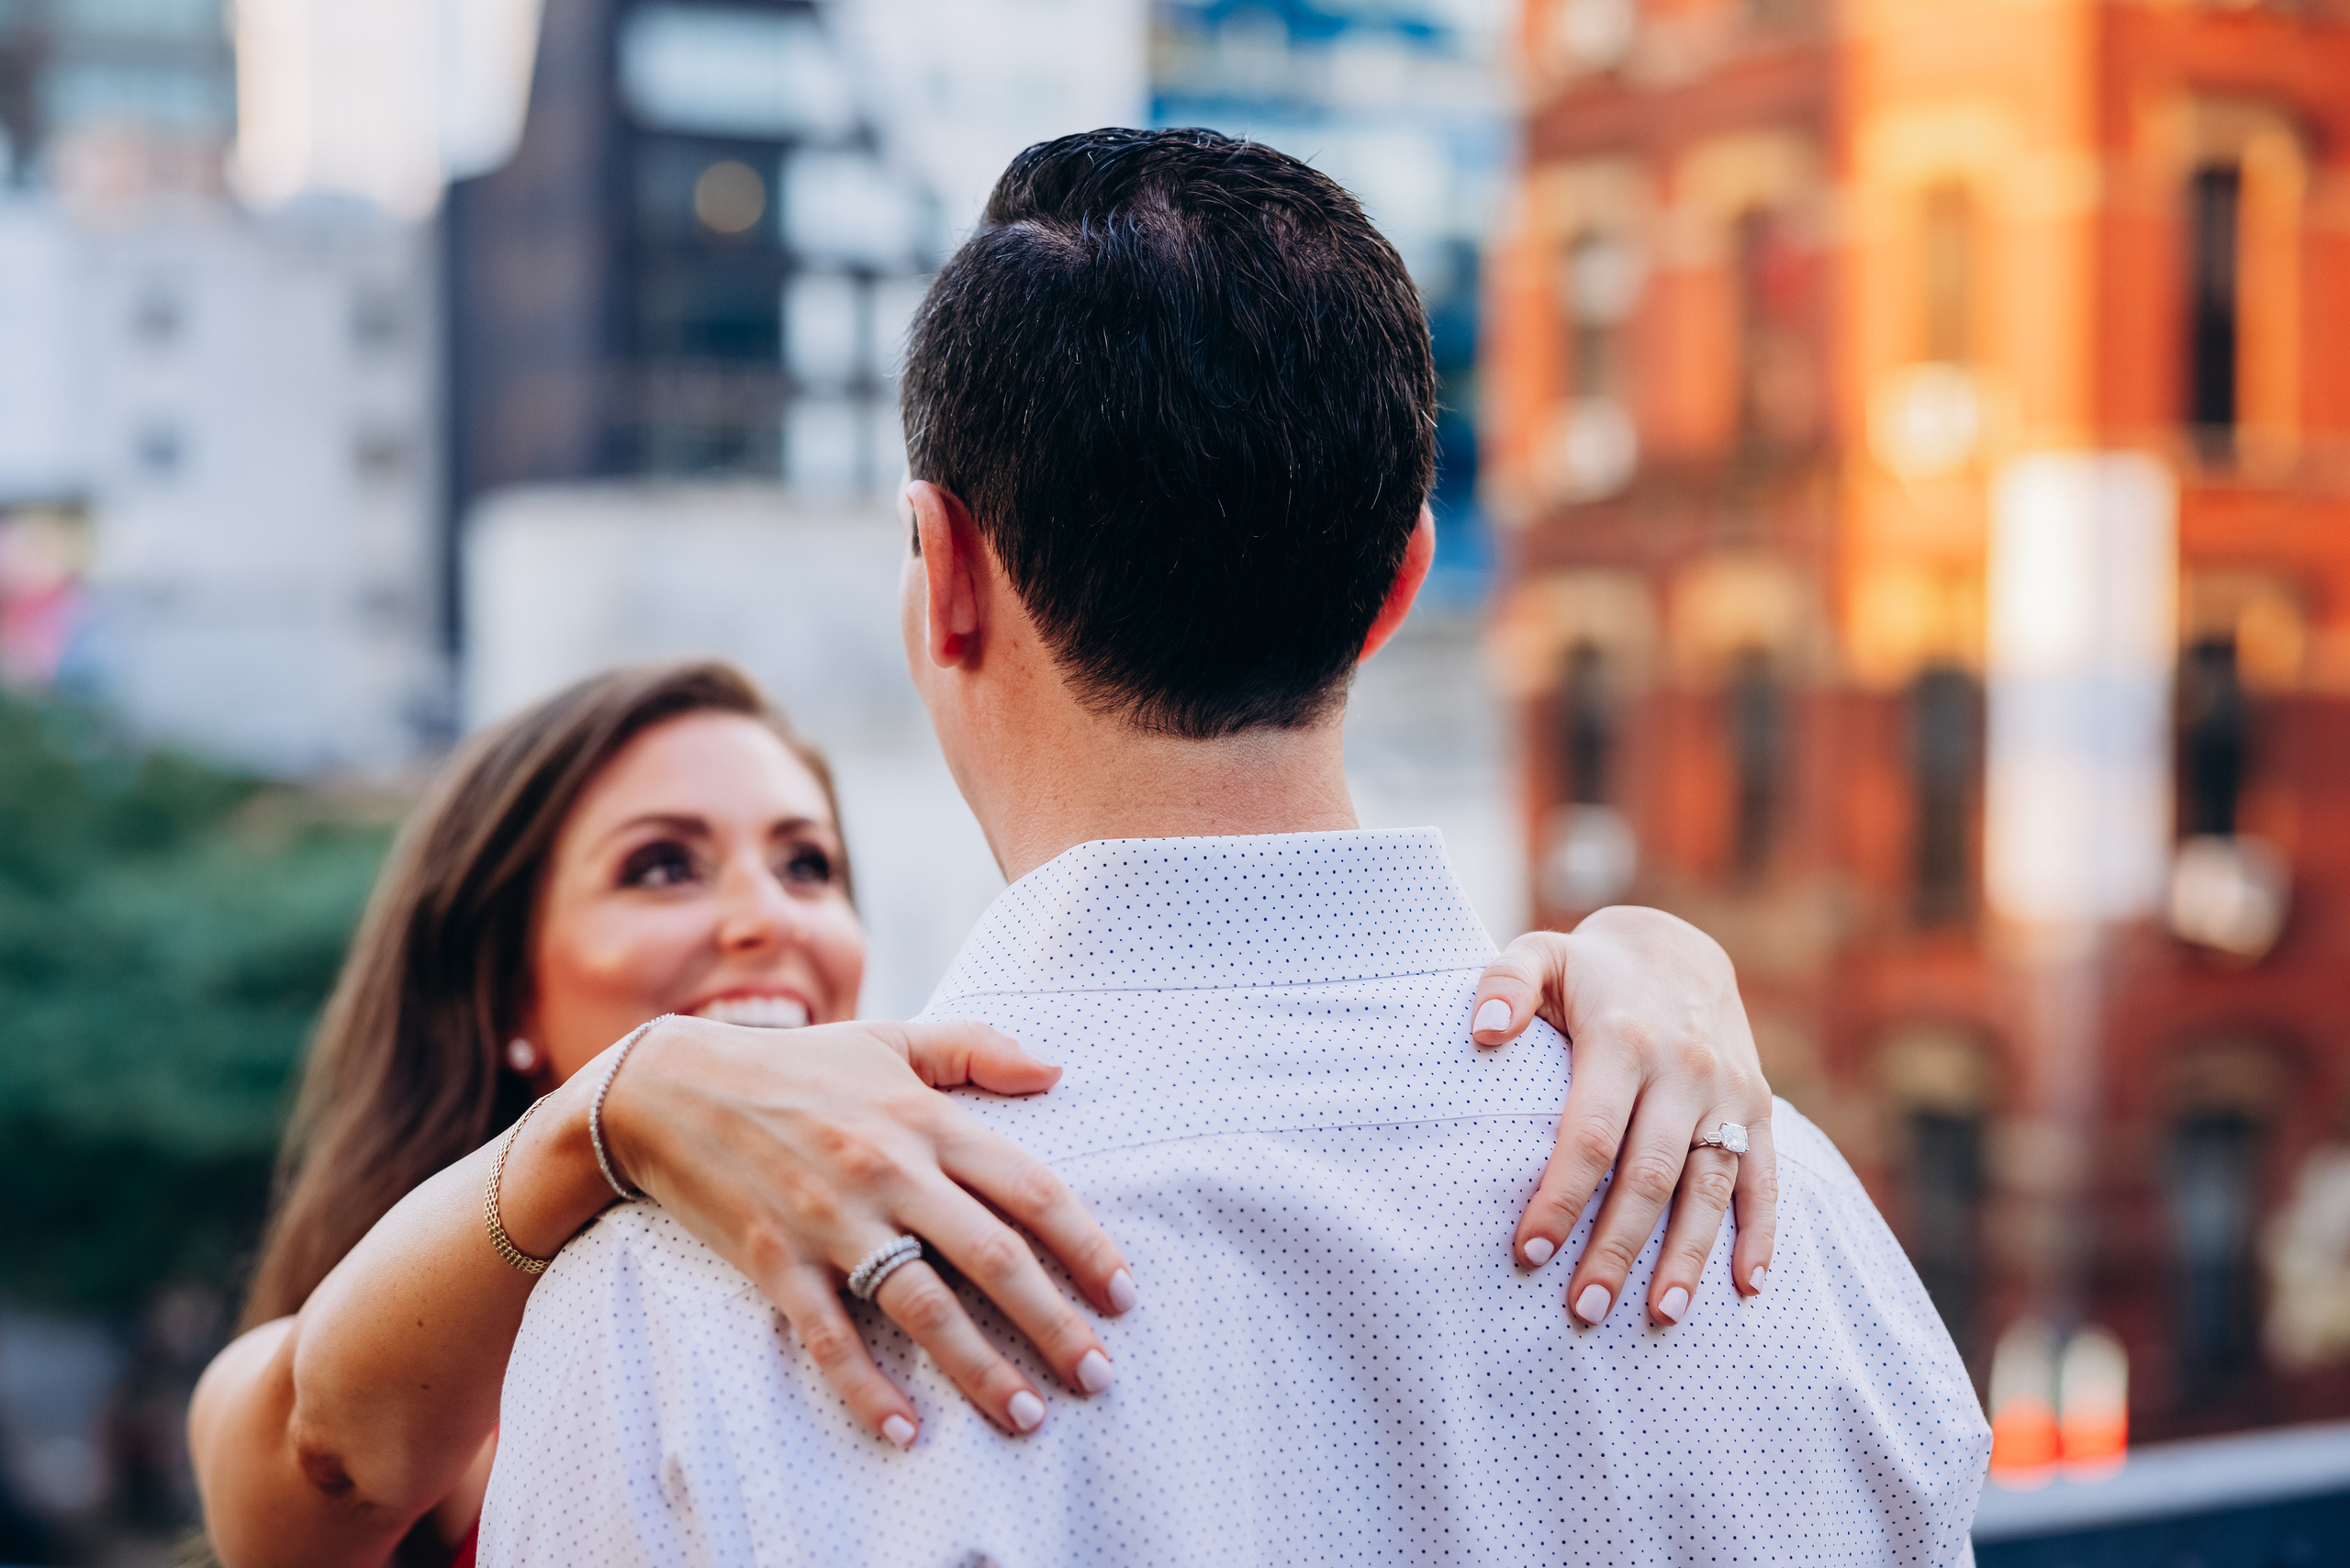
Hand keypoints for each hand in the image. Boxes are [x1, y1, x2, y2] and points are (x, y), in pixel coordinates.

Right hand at [599, 1015, 1132, 1444]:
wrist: (670, 1087)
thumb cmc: (795, 1066)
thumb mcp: (889, 1040)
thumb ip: (977, 1049)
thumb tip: (1057, 1070)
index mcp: (924, 1118)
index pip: (1029, 1189)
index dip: (1085, 1245)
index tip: (1123, 1295)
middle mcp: (887, 1169)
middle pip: (991, 1256)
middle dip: (1053, 1324)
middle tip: (1096, 1377)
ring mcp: (829, 1219)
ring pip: (920, 1305)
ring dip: (978, 1369)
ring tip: (1024, 1416)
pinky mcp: (773, 1259)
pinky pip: (829, 1336)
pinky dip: (865, 1389)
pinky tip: (906, 1433)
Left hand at [1469, 907, 1774, 1325]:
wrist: (1679, 949)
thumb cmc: (1591, 970)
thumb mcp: (1542, 953)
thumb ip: (1506, 984)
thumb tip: (1484, 1032)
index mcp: (1624, 1040)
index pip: (1591, 1134)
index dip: (1562, 1196)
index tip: (1528, 1250)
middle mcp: (1684, 1070)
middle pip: (1650, 1175)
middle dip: (1617, 1247)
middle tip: (1584, 1308)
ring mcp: (1728, 1092)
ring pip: (1711, 1187)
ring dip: (1688, 1256)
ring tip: (1659, 1315)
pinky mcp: (1759, 1107)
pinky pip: (1766, 1178)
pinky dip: (1761, 1234)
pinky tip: (1746, 1287)